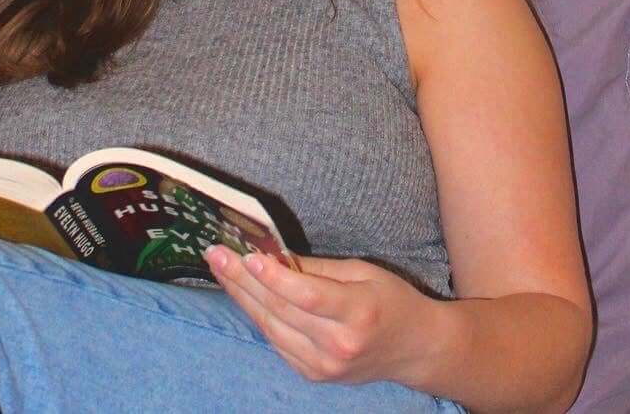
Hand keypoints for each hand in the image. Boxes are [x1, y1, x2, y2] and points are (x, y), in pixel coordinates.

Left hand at [206, 247, 434, 386]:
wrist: (413, 349)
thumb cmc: (392, 300)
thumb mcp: (364, 271)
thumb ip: (320, 268)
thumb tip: (275, 255)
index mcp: (357, 312)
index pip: (307, 295)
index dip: (274, 276)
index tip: (247, 255)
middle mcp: (337, 344)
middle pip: (281, 310)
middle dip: (243, 280)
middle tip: (216, 254)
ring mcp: (322, 366)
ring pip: (271, 328)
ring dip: (242, 298)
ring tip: (221, 269)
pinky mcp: (312, 375)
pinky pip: (277, 342)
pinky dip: (258, 317)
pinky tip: (243, 295)